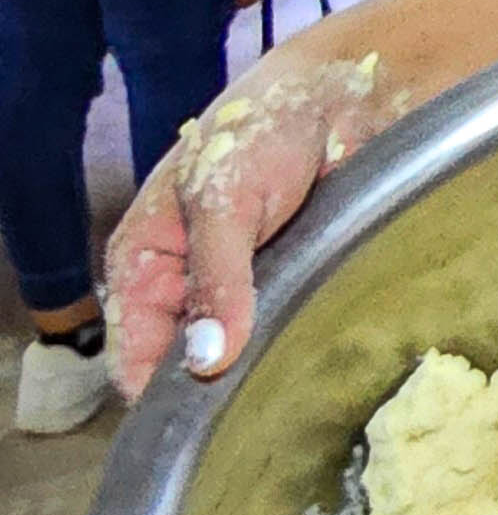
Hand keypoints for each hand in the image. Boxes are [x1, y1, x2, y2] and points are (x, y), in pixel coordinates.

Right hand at [105, 50, 402, 398]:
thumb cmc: (264, 127)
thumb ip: (215, 277)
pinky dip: (303, 348)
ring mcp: (242, 292)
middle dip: (219, 389)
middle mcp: (187, 288)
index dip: (163, 393)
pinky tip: (328, 363)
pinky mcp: (293, 289)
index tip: (209, 422)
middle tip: (264, 407)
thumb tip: (206, 360)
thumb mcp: (224, 197)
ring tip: (300, 389)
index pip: (134, 359)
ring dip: (266, 370)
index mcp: (144, 265)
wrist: (345, 93)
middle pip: (189, 368)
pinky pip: (290, 338)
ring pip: (243, 358)